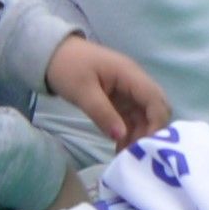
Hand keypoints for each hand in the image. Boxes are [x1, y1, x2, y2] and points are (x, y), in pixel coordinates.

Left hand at [39, 35, 171, 144]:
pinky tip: (120, 147)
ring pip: (144, 115)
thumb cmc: (68, 67)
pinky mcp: (120, 99)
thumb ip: (102, 114)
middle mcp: (134, 82)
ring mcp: (128, 91)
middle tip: (136, 152)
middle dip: (150, 130)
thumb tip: (121, 136)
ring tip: (126, 155)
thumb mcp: (83, 92)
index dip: (156, 122)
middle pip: (155, 107)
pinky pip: (131, 117)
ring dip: (139, 134)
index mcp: (130, 74)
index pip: (155, 99)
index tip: (146, 144)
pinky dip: (128, 132)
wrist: (52, 54)